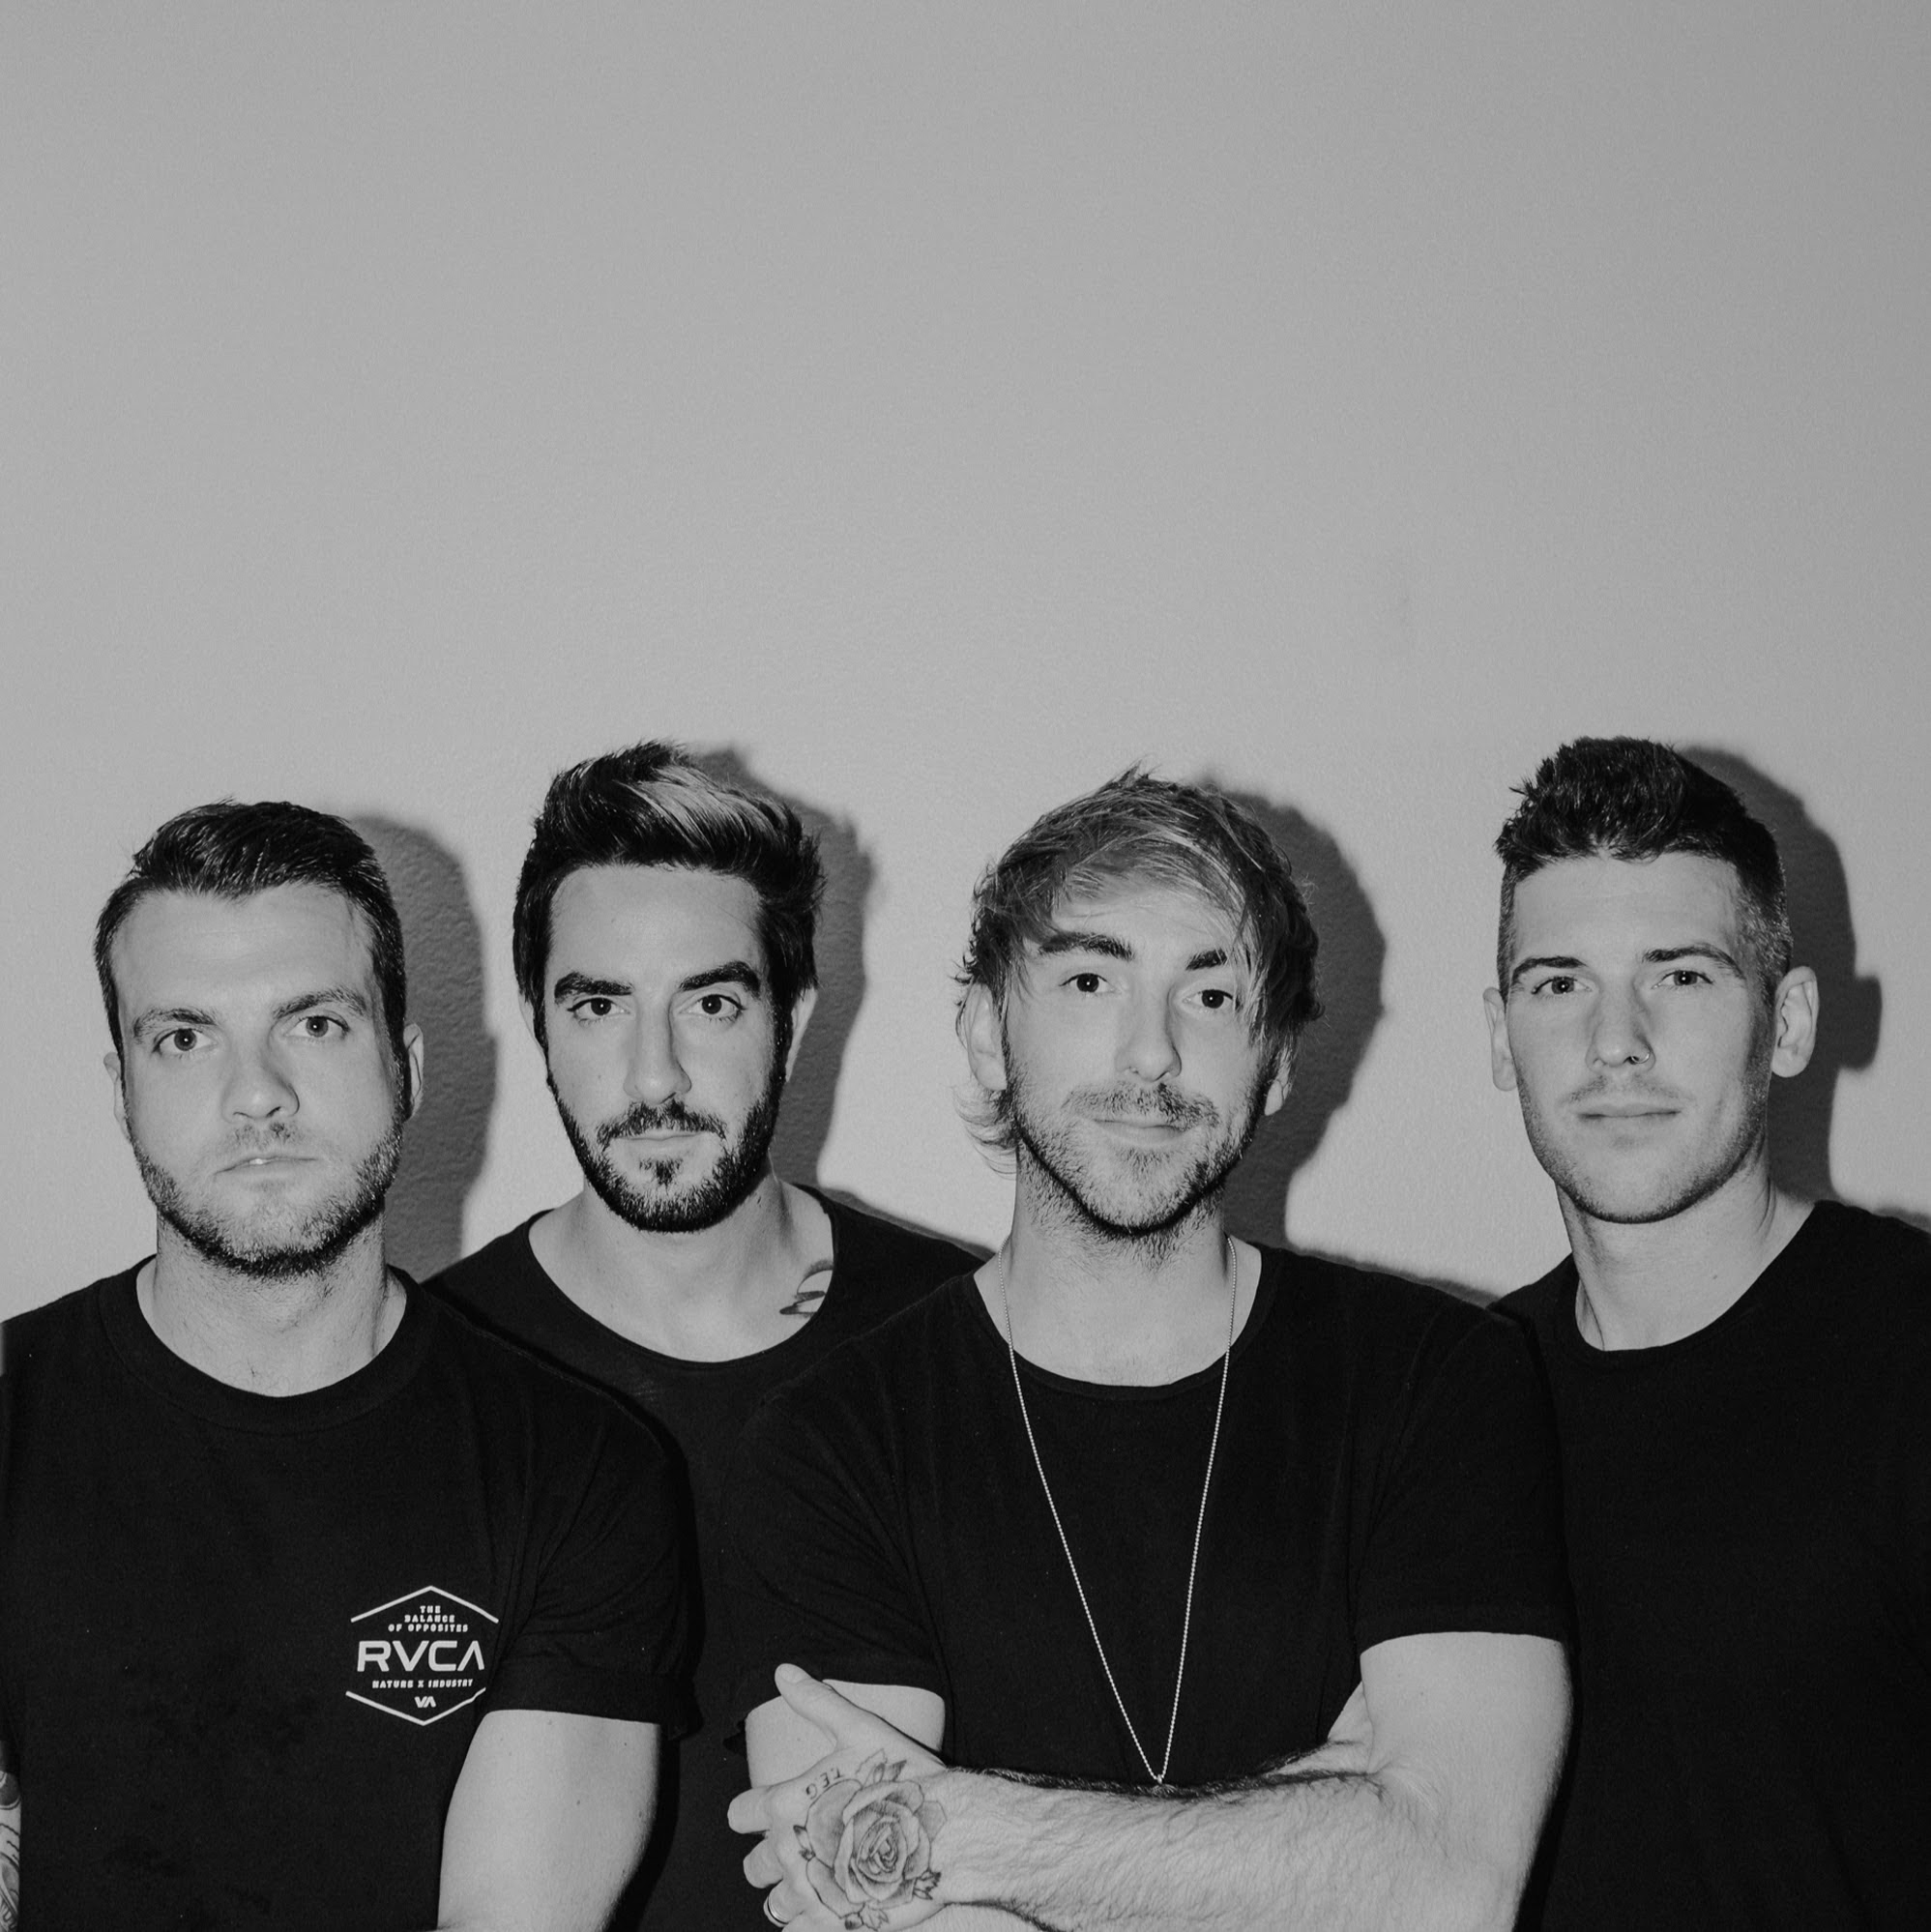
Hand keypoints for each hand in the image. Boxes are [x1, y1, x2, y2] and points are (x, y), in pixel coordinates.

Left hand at [730, 1665, 950, 1929]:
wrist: (947, 1833)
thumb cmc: (903, 1779)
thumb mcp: (858, 1728)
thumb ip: (815, 1701)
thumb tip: (782, 1670)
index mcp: (782, 1806)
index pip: (738, 1816)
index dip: (755, 1812)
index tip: (777, 1808)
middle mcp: (786, 1853)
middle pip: (753, 1866)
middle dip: (774, 1855)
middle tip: (808, 1843)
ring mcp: (808, 1894)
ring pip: (774, 1903)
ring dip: (790, 1892)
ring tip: (821, 1877)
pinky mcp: (831, 1925)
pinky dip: (807, 1924)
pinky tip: (832, 1904)